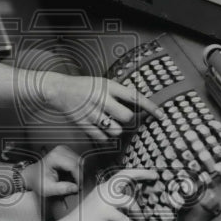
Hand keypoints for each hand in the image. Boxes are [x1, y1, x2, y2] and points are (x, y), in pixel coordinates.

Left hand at [21, 145, 81, 197]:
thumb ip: (62, 189)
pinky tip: (71, 174)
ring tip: (73, 180)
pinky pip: (77, 160)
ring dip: (78, 171)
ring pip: (79, 161)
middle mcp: (59, 150)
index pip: (74, 166)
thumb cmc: (38, 180)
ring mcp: (63, 149)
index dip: (79, 177)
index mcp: (55, 157)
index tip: (79, 186)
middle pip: (78, 162)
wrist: (32, 175)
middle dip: (79, 174)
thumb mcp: (48, 188)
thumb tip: (75, 188)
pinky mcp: (66, 151)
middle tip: (76, 185)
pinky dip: (76, 168)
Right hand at [43, 73, 162, 142]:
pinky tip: (102, 129)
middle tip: (122, 117)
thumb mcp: (103, 83)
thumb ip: (119, 93)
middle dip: (128, 120)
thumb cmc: (85, 86)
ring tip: (109, 122)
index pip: (134, 97)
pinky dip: (106, 137)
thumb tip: (139, 105)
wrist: (60, 89)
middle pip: (127, 117)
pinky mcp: (83, 124)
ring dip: (117, 129)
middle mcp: (101, 99)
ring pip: (116, 130)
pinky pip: (103, 138)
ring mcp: (92, 113)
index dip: (150, 107)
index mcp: (108, 86)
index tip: (161, 115)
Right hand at [76, 168, 158, 220]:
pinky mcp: (102, 213)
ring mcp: (102, 201)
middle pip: (123, 176)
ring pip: (128, 200)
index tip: (150, 173)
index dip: (136, 172)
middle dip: (141, 174)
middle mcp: (103, 191)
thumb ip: (114, 203)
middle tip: (155, 176)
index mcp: (103, 189)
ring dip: (140, 212)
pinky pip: (124, 220)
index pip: (121, 175)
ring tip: (148, 220)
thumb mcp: (101, 207)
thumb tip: (134, 204)